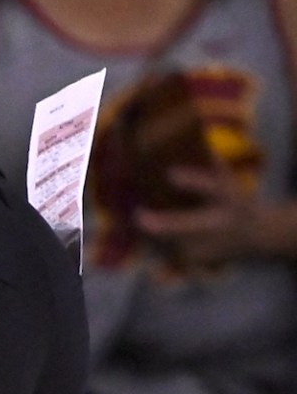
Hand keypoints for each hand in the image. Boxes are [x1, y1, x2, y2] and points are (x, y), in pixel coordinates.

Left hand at [135, 165, 296, 268]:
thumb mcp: (229, 180)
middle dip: (165, 224)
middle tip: (139, 216)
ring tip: (135, 221)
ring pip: (174, 243)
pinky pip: (171, 256)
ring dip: (152, 236)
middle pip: (190, 225)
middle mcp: (220, 222)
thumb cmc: (235, 200)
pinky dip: (156, 247)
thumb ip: (211, 162)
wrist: (258, 235)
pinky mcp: (199, 261)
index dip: (192, 180)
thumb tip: (192, 132)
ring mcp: (211, 245)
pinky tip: (144, 238)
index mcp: (229, 198)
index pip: (211, 187)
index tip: (170, 174)